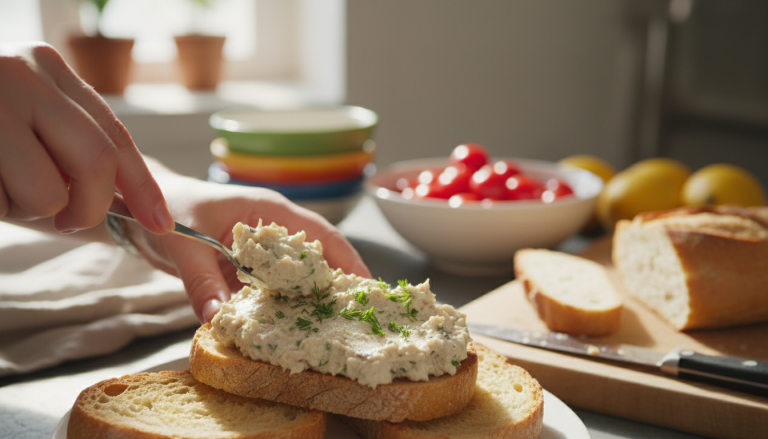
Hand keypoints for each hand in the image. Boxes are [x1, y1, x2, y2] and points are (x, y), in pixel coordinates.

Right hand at [0, 42, 172, 233]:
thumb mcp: (22, 119)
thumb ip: (66, 144)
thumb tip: (127, 200)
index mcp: (46, 67)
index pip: (113, 134)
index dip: (142, 186)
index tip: (162, 224)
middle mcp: (20, 73)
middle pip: (95, 163)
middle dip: (88, 208)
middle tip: (65, 219)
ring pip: (45, 192)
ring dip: (23, 210)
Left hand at [129, 168, 370, 322]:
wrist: (139, 207)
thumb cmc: (167, 208)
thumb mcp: (185, 244)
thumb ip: (201, 281)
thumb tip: (217, 318)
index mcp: (268, 211)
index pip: (319, 234)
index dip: (346, 259)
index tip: (365, 285)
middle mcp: (271, 231)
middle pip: (315, 258)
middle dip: (335, 285)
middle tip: (355, 315)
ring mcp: (259, 253)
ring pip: (293, 279)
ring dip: (307, 301)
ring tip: (330, 327)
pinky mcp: (245, 270)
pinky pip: (268, 292)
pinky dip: (278, 309)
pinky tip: (286, 330)